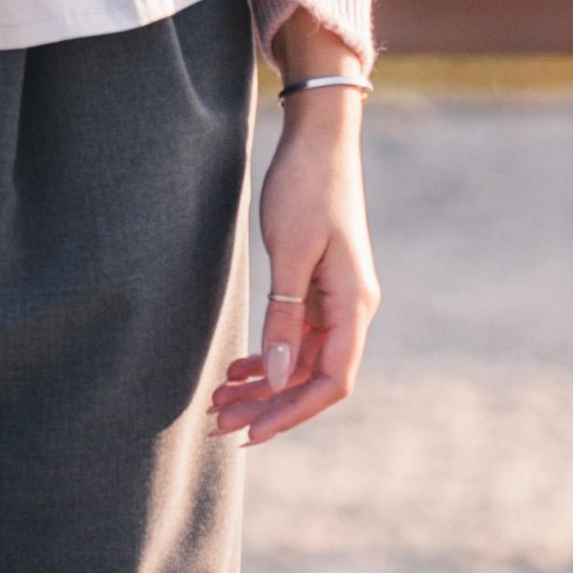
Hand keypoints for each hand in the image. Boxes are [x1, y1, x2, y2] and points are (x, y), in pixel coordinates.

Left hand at [209, 13, 377, 446]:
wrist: (318, 138)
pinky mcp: (316, 285)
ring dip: (262, 384)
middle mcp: (350, 309)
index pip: (331, 381)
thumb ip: (284, 315)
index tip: (253, 434)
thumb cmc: (306, 187)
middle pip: (312, 377)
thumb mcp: (290, 251)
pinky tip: (237, 369)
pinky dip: (267, 355)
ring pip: (298, 359)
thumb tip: (277, 376)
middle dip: (267, 405)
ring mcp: (334, 299)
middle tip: (219, 426)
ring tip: (219, 404)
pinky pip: (294, 335)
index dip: (292, 413)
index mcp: (353, 305)